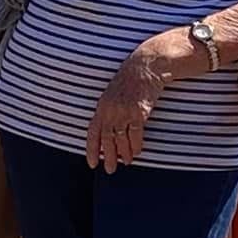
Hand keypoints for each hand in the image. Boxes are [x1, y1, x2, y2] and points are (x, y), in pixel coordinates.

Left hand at [86, 41, 170, 172]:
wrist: (146, 66)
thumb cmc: (130, 81)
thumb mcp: (112, 94)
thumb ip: (108, 111)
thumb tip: (108, 132)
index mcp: (102, 106)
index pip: (93, 132)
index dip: (92, 149)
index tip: (92, 163)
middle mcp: (110, 110)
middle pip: (106, 139)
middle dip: (108, 157)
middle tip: (110, 170)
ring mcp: (124, 111)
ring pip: (121, 138)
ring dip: (123, 153)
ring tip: (126, 162)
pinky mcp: (139, 111)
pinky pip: (135, 134)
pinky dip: (135, 145)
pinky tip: (136, 152)